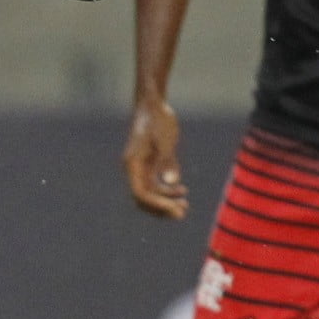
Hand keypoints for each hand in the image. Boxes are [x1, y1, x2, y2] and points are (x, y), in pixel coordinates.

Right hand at [124, 97, 187, 219]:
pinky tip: (182, 190)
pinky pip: (155, 184)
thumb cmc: (158, 120)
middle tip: (182, 213)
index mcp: (132, 163)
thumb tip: (172, 181)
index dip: (157, 205)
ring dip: (166, 201)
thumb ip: (168, 161)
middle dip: (161, 208)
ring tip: (185, 205)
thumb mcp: (165, 139)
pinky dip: (167, 190)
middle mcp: (133, 168)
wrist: (153, 104)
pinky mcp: (148, 163)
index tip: (176, 209)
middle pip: (143, 198)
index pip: (141, 193)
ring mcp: (140, 167)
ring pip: (150, 193)